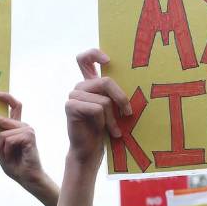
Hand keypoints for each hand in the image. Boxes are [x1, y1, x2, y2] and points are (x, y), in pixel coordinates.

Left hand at [0, 93, 58, 205]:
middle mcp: (24, 126)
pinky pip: (7, 140)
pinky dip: (3, 151)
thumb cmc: (15, 164)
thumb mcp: (0, 148)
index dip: (7, 97)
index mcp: (18, 127)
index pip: (15, 106)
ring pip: (2, 134)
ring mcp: (27, 130)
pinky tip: (8, 158)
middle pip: (2, 118)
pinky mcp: (29, 136)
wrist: (27, 177)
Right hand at [65, 49, 131, 166]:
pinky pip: (97, 108)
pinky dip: (106, 122)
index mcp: (89, 84)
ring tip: (115, 130)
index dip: (95, 54)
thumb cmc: (105, 130)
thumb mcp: (113, 109)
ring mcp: (73, 96)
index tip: (108, 61)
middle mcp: (80, 87)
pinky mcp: (71, 107)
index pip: (85, 59)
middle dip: (121, 98)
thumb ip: (114, 94)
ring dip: (113, 117)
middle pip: (106, 81)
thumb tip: (135, 81)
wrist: (90, 151)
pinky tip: (107, 131)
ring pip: (104, 99)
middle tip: (128, 113)